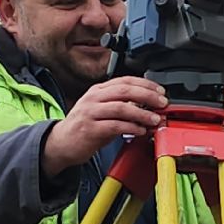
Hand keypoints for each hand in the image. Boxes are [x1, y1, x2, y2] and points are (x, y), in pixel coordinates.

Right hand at [43, 77, 168, 175]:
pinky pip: (115, 126)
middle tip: (162, 103)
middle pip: (125, 91)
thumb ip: (122, 105)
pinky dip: (131, 128)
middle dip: (148, 96)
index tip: (160, 91)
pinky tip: (141, 131)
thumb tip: (148, 105)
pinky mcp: (90, 129)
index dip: (146, 84)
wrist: (61, 143)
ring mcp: (90, 113)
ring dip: (142, 113)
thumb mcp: (102, 110)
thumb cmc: (84, 126)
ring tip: (155, 119)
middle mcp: (94, 98)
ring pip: (121, 108)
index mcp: (98, 90)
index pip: (125, 81)